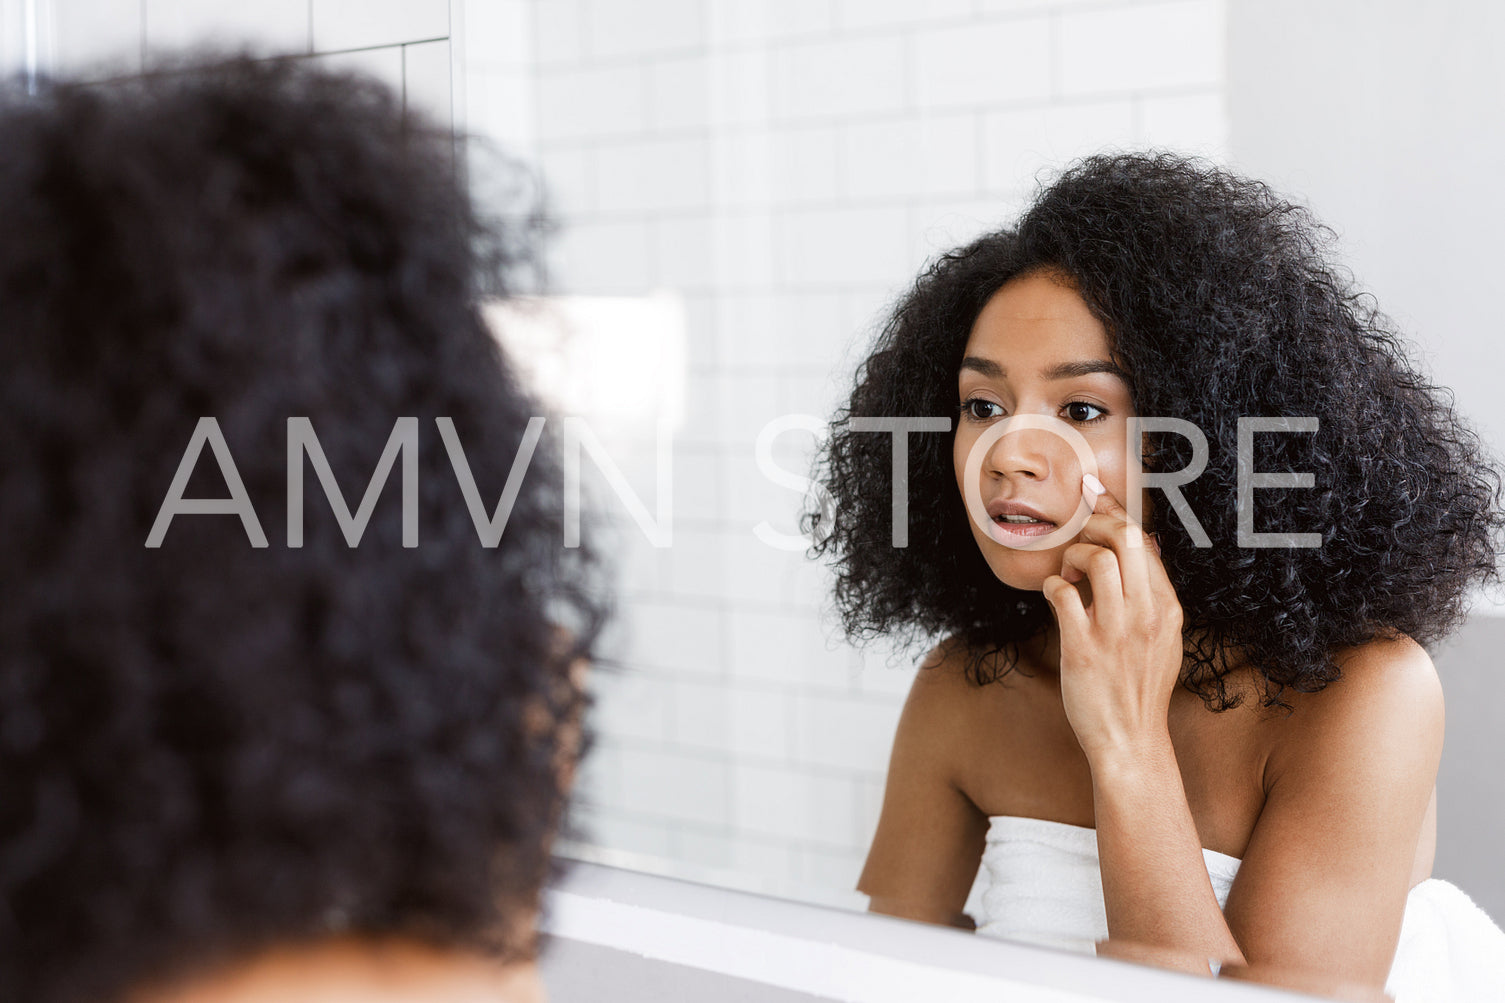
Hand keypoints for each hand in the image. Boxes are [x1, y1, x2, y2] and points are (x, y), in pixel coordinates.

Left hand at [1041, 474, 1184, 762]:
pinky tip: (1053, 596)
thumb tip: (1143, 546)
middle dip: (1094, 525)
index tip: (1094, 499)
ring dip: (1071, 556)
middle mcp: (1146, 614)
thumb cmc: (1139, 688)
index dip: (1116, 514)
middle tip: (1077, 538)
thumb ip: (1153, 595)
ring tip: (1067, 573)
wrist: (1130, 741)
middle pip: (1125, 538)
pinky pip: (1062, 594)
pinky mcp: (1082, 649)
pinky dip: (1052, 586)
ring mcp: (1115, 631)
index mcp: (1167, 608)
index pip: (1145, 541)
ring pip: (1094, 559)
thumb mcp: (1163, 638)